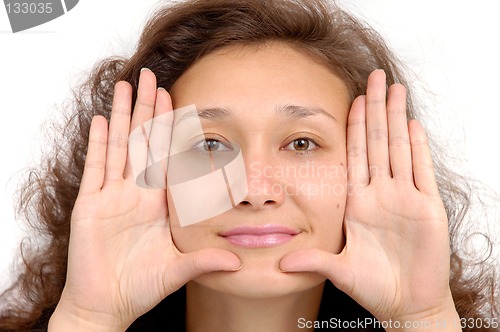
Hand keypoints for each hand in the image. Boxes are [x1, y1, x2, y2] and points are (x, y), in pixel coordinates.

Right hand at [49, 69, 240, 330]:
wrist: (106, 304)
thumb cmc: (139, 287)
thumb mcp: (178, 270)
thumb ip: (204, 262)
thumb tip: (237, 262)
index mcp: (157, 202)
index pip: (166, 155)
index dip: (170, 128)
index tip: (177, 100)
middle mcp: (135, 193)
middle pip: (142, 141)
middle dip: (148, 108)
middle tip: (152, 76)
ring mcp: (111, 196)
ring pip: (118, 146)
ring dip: (122, 115)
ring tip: (126, 85)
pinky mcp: (89, 206)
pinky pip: (95, 168)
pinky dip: (98, 144)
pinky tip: (100, 119)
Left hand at [280, 70, 459, 329]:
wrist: (407, 304)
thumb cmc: (374, 287)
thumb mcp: (339, 270)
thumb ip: (314, 261)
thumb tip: (281, 263)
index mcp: (359, 203)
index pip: (356, 155)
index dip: (355, 127)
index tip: (350, 100)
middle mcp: (381, 195)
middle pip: (378, 142)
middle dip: (376, 108)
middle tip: (374, 76)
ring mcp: (405, 198)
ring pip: (399, 148)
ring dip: (397, 118)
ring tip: (395, 88)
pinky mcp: (427, 209)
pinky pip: (421, 171)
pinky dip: (419, 148)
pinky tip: (414, 124)